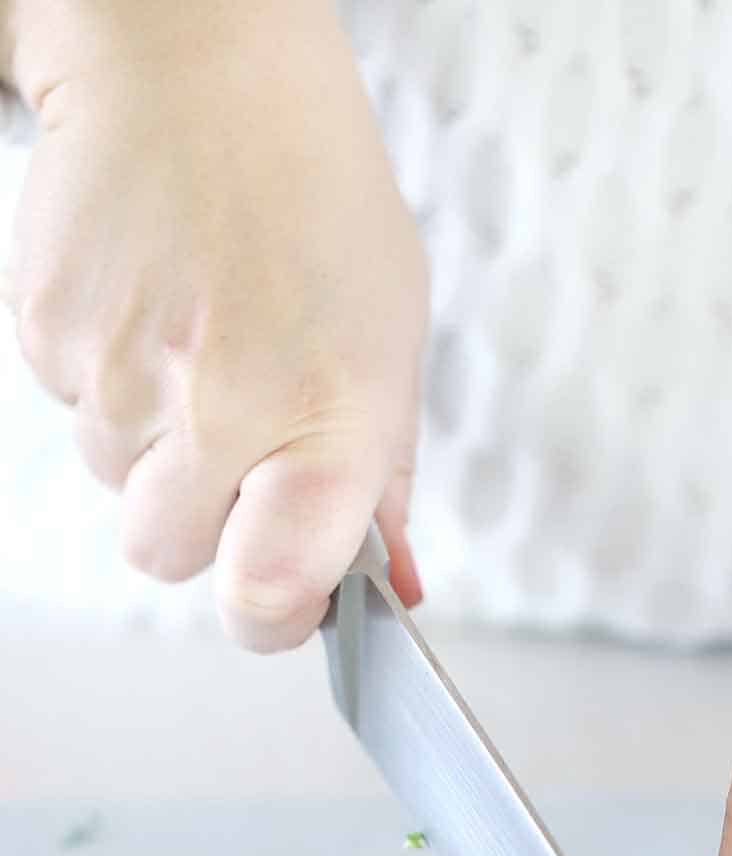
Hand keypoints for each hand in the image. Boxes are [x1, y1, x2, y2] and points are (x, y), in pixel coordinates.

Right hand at [3, 0, 427, 647]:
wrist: (197, 65)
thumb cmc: (312, 198)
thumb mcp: (388, 342)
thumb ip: (380, 478)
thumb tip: (384, 587)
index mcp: (326, 417)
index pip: (267, 594)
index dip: (270, 619)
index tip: (284, 603)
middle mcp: (217, 406)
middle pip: (170, 556)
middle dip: (204, 523)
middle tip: (241, 442)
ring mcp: (120, 372)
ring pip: (119, 486)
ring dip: (155, 446)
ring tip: (201, 343)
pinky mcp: (48, 331)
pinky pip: (72, 413)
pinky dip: (110, 383)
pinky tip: (154, 310)